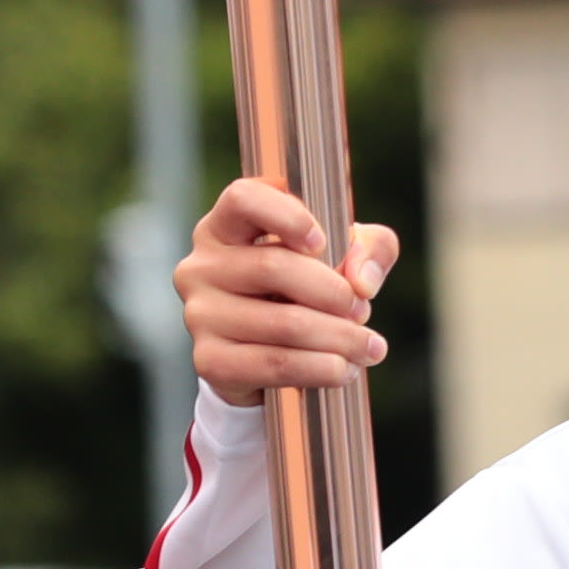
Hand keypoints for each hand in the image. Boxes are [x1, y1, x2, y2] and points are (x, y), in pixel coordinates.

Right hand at [182, 178, 401, 399]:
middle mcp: (201, 266)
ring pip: (282, 322)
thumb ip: (368, 248)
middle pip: (272, 266)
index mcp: (225, 225)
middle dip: (333, 292)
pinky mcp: (209, 360)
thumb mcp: (344, 254)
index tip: (323, 242)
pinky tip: (343, 370)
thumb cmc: (304, 287)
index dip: (286, 215)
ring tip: (368, 348)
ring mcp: (200, 314)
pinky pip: (274, 364)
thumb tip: (362, 281)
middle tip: (363, 311)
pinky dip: (319, 369)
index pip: (242, 199)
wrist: (267, 354)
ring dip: (338, 338)